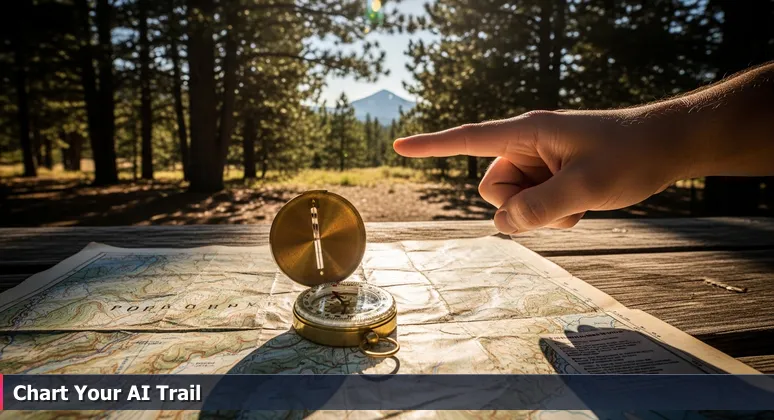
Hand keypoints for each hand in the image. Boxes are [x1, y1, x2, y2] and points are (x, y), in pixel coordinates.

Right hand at [393, 110, 690, 233]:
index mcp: (527, 132)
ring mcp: (538, 163)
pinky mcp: (550, 178)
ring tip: (576, 202)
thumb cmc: (630, 154)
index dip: (432, 145)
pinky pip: (531, 206)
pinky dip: (552, 214)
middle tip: (559, 203)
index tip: (398, 146)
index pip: (468, 138)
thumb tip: (502, 225)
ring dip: (539, 213)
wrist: (666, 148)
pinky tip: (580, 205)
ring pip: (511, 202)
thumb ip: (539, 208)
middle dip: (517, 205)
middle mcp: (526, 146)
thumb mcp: (586, 186)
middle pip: (491, 187)